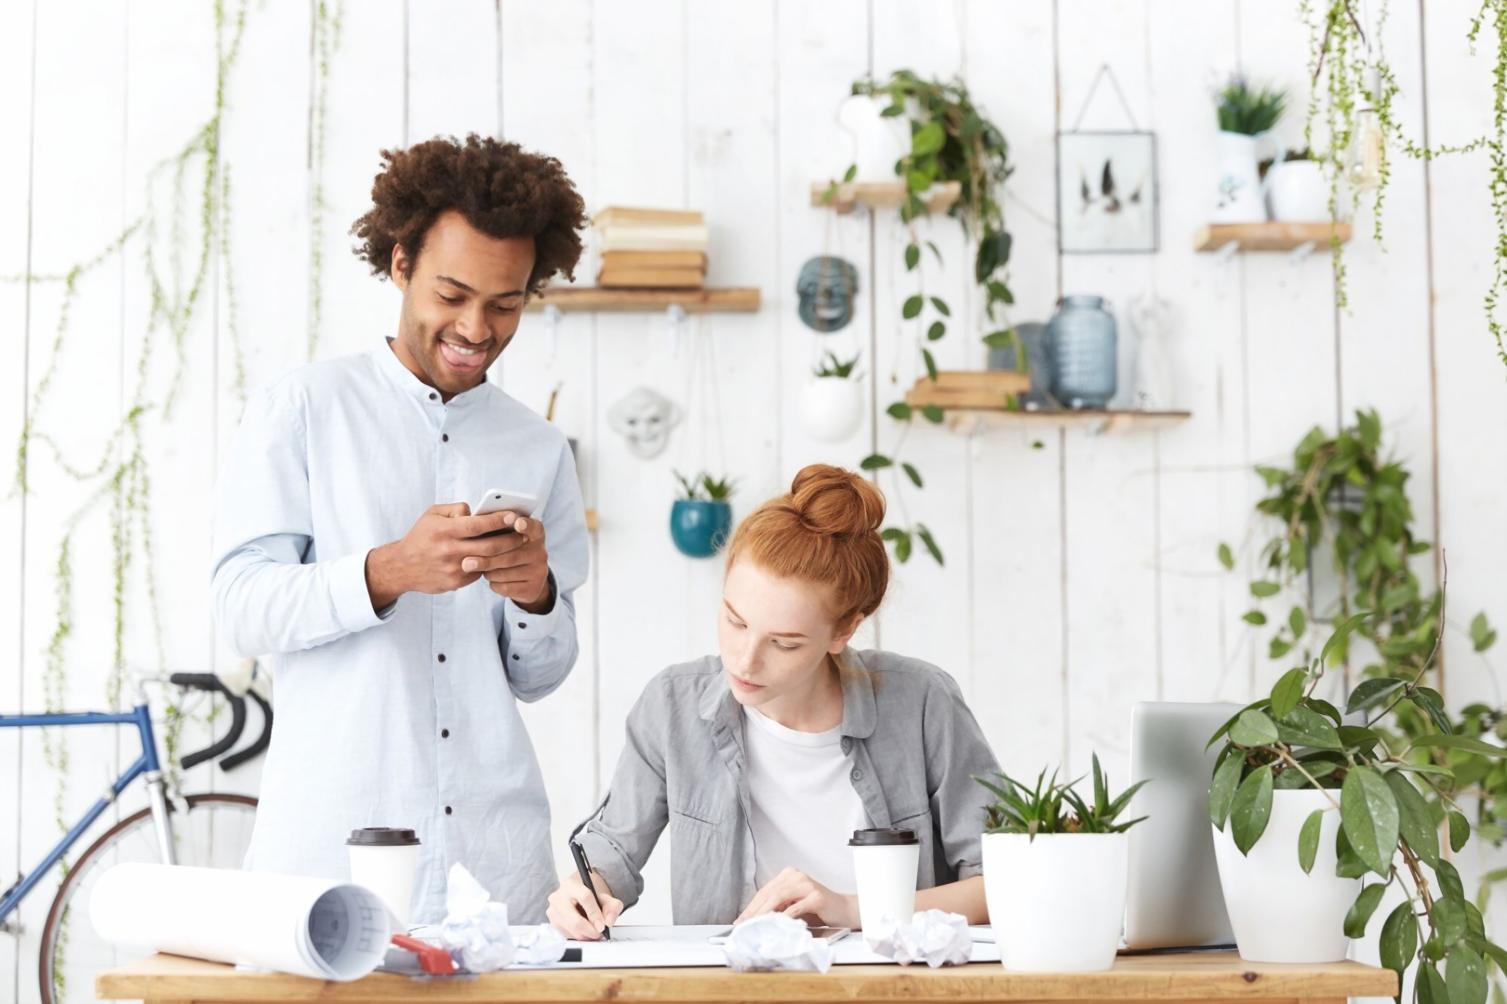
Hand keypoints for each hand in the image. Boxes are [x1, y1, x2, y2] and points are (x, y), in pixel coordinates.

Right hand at [364, 503, 517, 608]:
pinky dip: (491, 564)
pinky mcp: (456, 583)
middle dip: (511, 539)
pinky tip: (500, 557)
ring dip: (506, 553)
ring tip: (517, 544)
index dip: (498, 520)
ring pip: (488, 561)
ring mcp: (453, 569)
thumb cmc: (421, 536)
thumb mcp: (432, 514)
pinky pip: (479, 572)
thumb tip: (477, 511)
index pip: (477, 525)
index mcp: (444, 531)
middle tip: (524, 533)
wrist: (402, 567)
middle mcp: (449, 551)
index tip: (514, 516)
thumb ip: (456, 509)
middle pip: (489, 546)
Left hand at [459, 511, 552, 611]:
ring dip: (487, 572)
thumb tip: (471, 530)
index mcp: (535, 533)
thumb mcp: (506, 536)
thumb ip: (494, 529)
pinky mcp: (533, 588)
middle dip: (486, 559)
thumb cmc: (508, 549)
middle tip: (466, 562)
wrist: (525, 579)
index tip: (518, 523)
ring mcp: (539, 571)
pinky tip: (492, 578)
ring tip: (479, 568)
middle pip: (511, 555)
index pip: (533, 527)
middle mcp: (540, 552)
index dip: (526, 525)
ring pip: (505, 573)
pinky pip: (506, 587)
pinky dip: (493, 583)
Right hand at [546, 870, 622, 940]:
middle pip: (575, 920)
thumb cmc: (591, 897)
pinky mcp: (553, 923)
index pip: (585, 898)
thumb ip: (612, 907)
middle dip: (591, 930)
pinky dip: (579, 936)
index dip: (595, 914)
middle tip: (600, 933)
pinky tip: (585, 930)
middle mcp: (558, 897)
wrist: (578, 897)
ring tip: (595, 931)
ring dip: (586, 935)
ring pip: (572, 930)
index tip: (603, 925)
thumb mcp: (606, 898)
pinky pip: (568, 935)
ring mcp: (553, 911)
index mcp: (571, 885)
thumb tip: (609, 921)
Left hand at [734, 867, 857, 928]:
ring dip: (764, 913)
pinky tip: (776, 925)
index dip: (751, 906)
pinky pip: (795, 907)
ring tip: (755, 925)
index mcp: (788, 875)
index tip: (740, 920)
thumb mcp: (793, 906)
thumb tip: (754, 920)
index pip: (765, 891)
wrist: (844, 910)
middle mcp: (796, 876)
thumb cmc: (818, 910)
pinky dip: (784, 917)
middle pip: (769, 893)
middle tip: (743, 925)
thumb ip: (777, 908)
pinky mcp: (816, 896)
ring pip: (779, 897)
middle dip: (754, 911)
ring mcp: (806, 885)